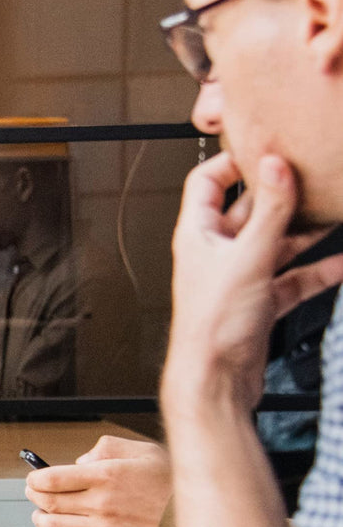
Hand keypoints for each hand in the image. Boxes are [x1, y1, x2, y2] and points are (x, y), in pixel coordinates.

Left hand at [25, 436, 170, 526]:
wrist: (201, 519)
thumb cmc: (172, 483)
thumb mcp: (141, 450)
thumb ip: (105, 449)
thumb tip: (80, 463)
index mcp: (105, 475)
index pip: (51, 479)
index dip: (35, 478)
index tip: (34, 478)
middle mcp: (101, 503)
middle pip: (48, 503)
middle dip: (34, 497)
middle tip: (33, 493)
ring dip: (41, 520)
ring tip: (42, 515)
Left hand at [163, 152, 342, 416]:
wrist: (215, 380)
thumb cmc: (213, 325)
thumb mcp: (248, 257)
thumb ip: (268, 212)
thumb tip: (275, 166)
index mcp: (197, 233)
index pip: (206, 181)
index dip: (232, 161)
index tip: (266, 146)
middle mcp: (215, 250)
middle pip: (249, 210)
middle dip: (282, 195)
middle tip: (314, 177)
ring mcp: (239, 275)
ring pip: (276, 243)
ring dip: (306, 232)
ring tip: (336, 213)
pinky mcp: (259, 301)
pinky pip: (292, 277)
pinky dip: (317, 270)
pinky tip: (342, 263)